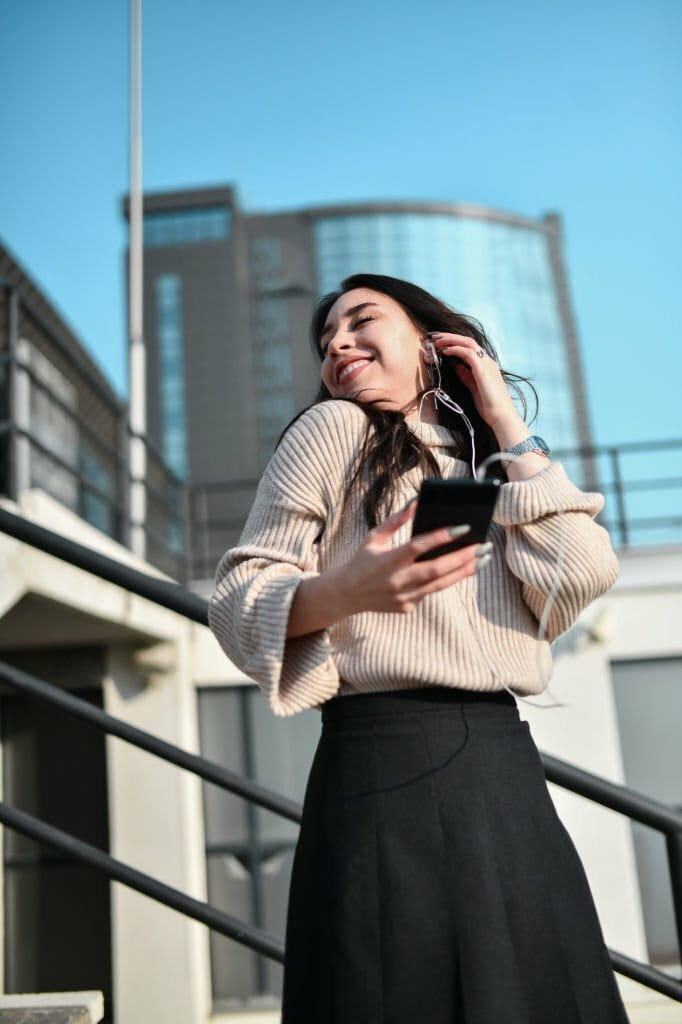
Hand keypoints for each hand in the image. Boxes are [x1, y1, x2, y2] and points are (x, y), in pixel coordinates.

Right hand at [333, 499, 482, 615]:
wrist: (346, 594)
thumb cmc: (362, 560)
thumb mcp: (374, 537)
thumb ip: (396, 520)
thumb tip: (417, 501)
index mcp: (388, 560)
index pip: (418, 547)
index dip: (440, 537)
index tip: (462, 527)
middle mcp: (397, 580)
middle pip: (436, 569)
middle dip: (463, 557)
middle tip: (483, 546)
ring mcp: (403, 596)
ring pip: (440, 584)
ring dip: (464, 571)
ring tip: (482, 559)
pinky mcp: (407, 607)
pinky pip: (431, 592)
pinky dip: (448, 580)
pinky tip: (463, 569)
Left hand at [428, 332, 520, 431]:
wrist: (501, 416)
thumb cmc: (490, 406)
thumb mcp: (474, 388)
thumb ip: (466, 376)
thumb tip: (456, 366)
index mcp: (486, 365)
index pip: (469, 347)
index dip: (454, 342)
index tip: (439, 343)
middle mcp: (487, 361)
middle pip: (467, 341)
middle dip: (449, 337)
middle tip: (433, 336)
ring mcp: (487, 364)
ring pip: (468, 343)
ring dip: (450, 340)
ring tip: (436, 341)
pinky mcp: (483, 369)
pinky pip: (468, 353)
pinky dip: (456, 349)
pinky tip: (445, 351)